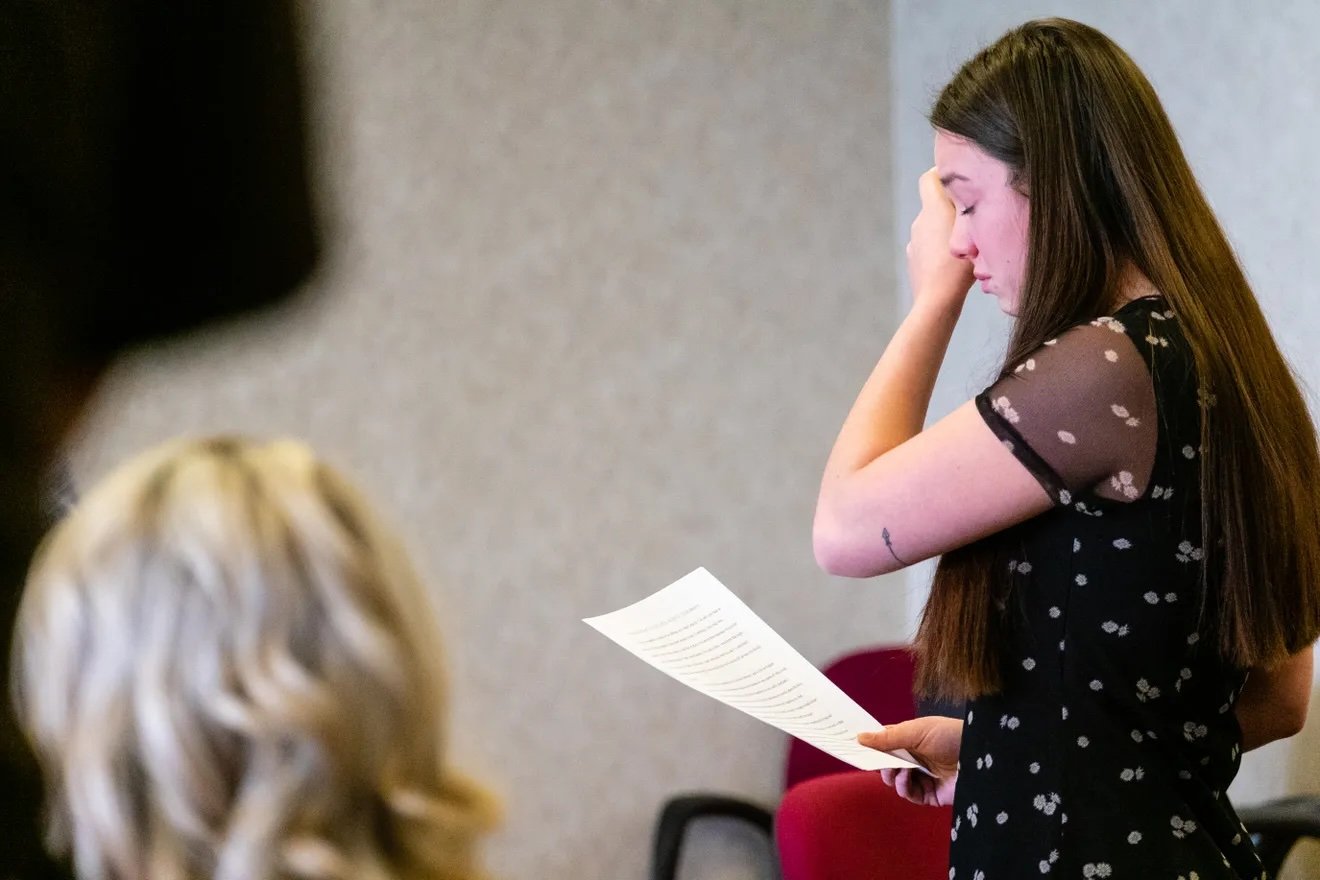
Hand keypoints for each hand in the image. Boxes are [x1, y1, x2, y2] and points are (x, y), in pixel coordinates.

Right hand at [858, 715, 961, 806]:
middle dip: (880, 764)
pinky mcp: (930, 794)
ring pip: (895, 782)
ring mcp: (922, 777)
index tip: (856, 746)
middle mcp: (915, 758)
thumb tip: (860, 737)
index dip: (871, 746)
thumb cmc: (950, 736)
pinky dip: (903, 787)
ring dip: (892, 776)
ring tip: (899, 770)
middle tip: (878, 762)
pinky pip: (909, 795)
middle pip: (887, 765)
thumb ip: (887, 737)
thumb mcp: (916, 731)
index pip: (885, 743)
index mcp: (911, 739)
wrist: (979, 756)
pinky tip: (908, 777)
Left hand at [906, 167, 973, 308]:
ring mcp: (914, 243)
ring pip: (933, 227)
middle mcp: (919, 223)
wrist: (938, 302)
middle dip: (953, 208)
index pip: (929, 178)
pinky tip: (957, 263)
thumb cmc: (959, 267)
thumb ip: (970, 206)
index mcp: (932, 209)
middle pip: (935, 205)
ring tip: (971, 246)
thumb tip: (970, 189)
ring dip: (949, 231)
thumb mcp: (974, 230)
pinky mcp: (914, 260)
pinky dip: (941, 249)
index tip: (960, 183)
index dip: (942, 175)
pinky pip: (929, 247)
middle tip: (976, 219)